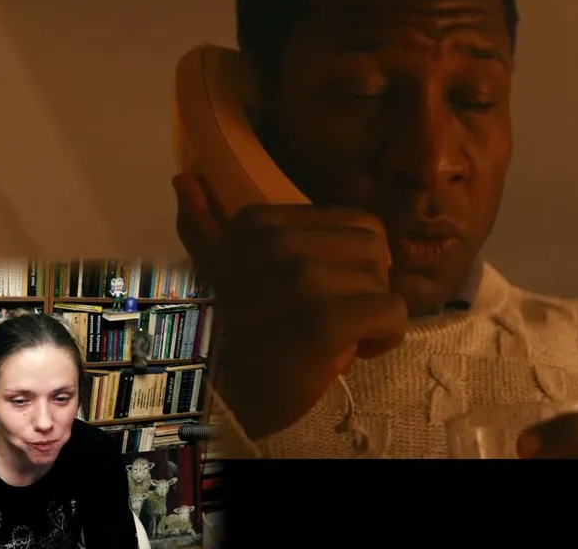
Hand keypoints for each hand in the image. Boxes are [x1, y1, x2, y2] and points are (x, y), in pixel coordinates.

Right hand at [173, 173, 408, 438]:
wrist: (225, 399)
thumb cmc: (233, 331)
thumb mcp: (215, 269)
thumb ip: (203, 223)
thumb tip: (183, 178)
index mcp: (260, 222)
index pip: (358, 223)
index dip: (349, 262)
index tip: (316, 293)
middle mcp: (280, 243)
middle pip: (376, 250)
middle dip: (364, 287)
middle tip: (332, 315)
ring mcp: (304, 280)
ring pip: (384, 283)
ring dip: (371, 316)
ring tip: (337, 336)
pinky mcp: (328, 321)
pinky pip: (394, 313)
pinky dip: (384, 338)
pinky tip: (352, 352)